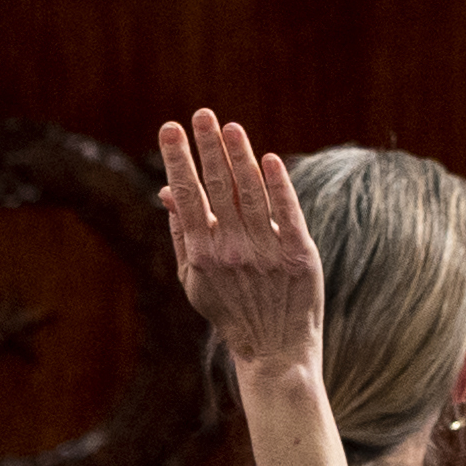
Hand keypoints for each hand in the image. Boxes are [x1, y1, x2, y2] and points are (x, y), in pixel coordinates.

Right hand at [161, 107, 326, 379]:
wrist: (274, 351)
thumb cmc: (231, 310)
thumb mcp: (194, 279)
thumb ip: (181, 235)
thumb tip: (167, 192)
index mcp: (202, 254)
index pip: (187, 196)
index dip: (178, 160)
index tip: (170, 128)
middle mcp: (231, 250)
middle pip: (218, 188)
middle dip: (207, 147)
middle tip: (201, 114)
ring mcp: (266, 252)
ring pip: (251, 193)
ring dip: (240, 156)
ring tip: (230, 127)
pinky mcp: (298, 255)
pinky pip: (287, 213)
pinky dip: (278, 186)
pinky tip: (269, 160)